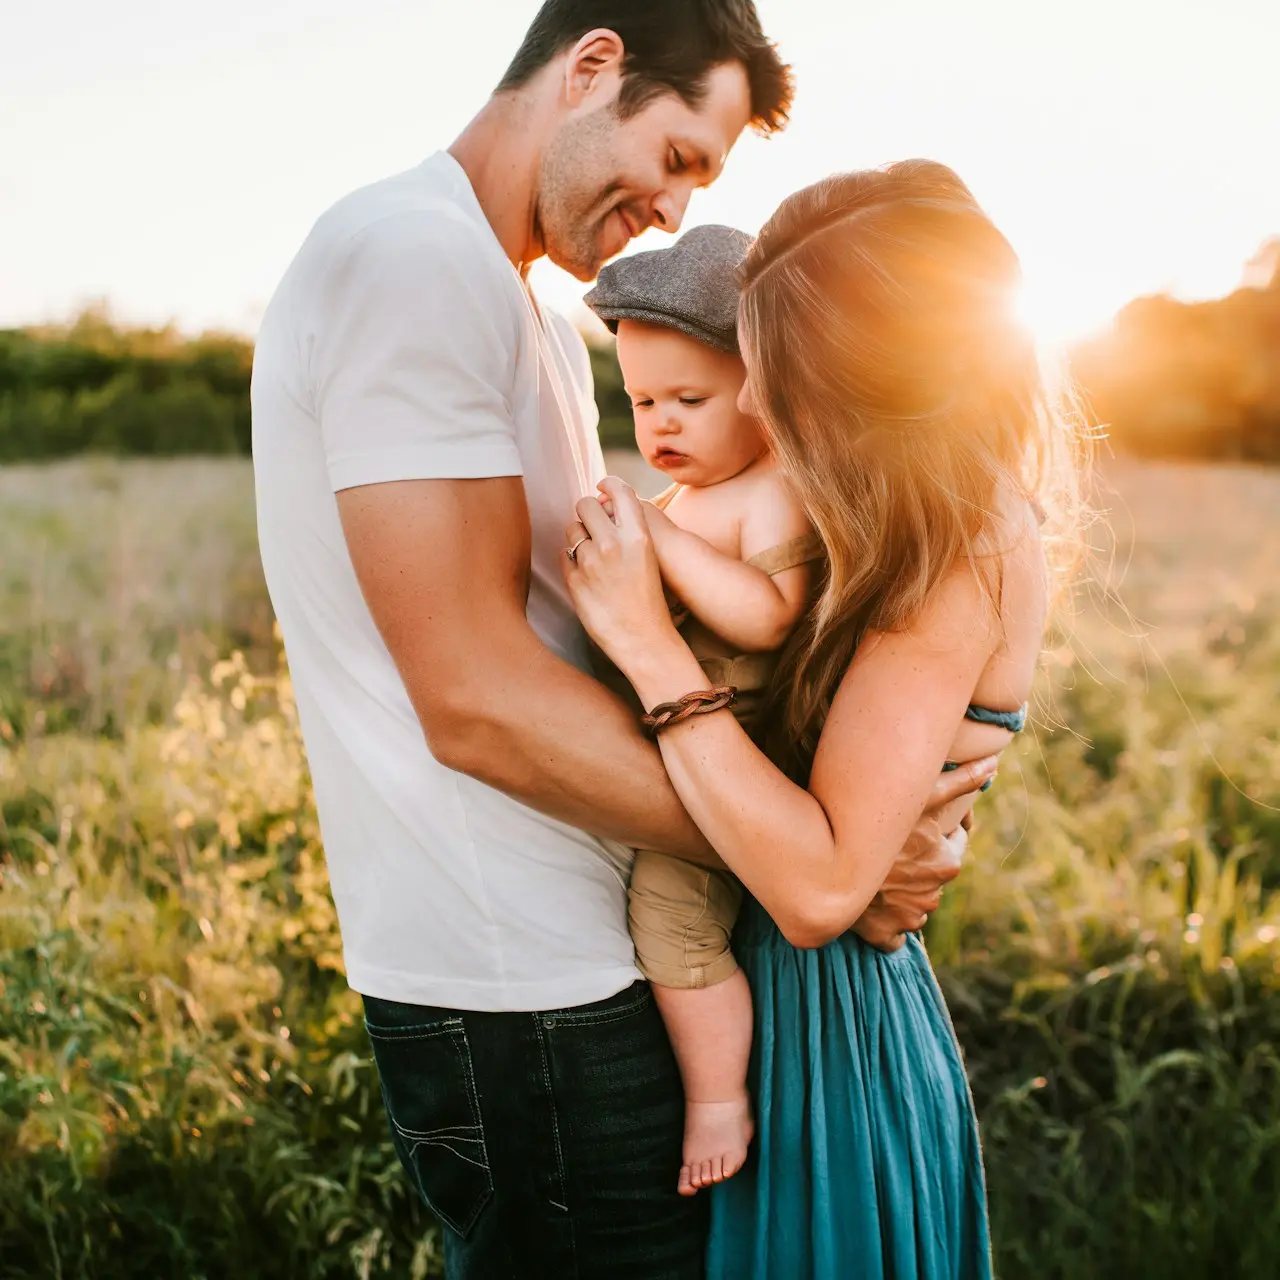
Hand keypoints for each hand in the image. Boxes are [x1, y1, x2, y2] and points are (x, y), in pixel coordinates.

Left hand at [563, 477, 681, 670]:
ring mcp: (591, 563)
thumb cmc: (650, 599)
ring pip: (572, 530)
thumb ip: (628, 530)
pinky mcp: (574, 581)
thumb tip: (603, 502)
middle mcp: (613, 545)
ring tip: (593, 556)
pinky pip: (564, 556)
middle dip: (587, 512)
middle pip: (585, 504)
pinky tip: (588, 577)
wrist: (644, 640)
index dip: (609, 484)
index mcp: (638, 537)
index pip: (619, 490)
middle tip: (593, 524)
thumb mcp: (648, 557)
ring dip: (579, 537)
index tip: (602, 486)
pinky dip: (572, 562)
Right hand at [851, 755, 997, 951]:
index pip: (954, 844)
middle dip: (920, 862)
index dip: (938, 830)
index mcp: (947, 863)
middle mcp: (933, 895)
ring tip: (880, 870)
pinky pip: (894, 934)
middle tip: (894, 844)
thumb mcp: (924, 795)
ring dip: (904, 891)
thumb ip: (962, 780)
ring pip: (915, 903)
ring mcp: (908, 917)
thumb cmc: (880, 821)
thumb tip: (995, 765)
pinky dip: (888, 922)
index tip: (918, 823)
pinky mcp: (884, 934)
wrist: (830, 860)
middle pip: (932, 874)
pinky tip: (875, 904)